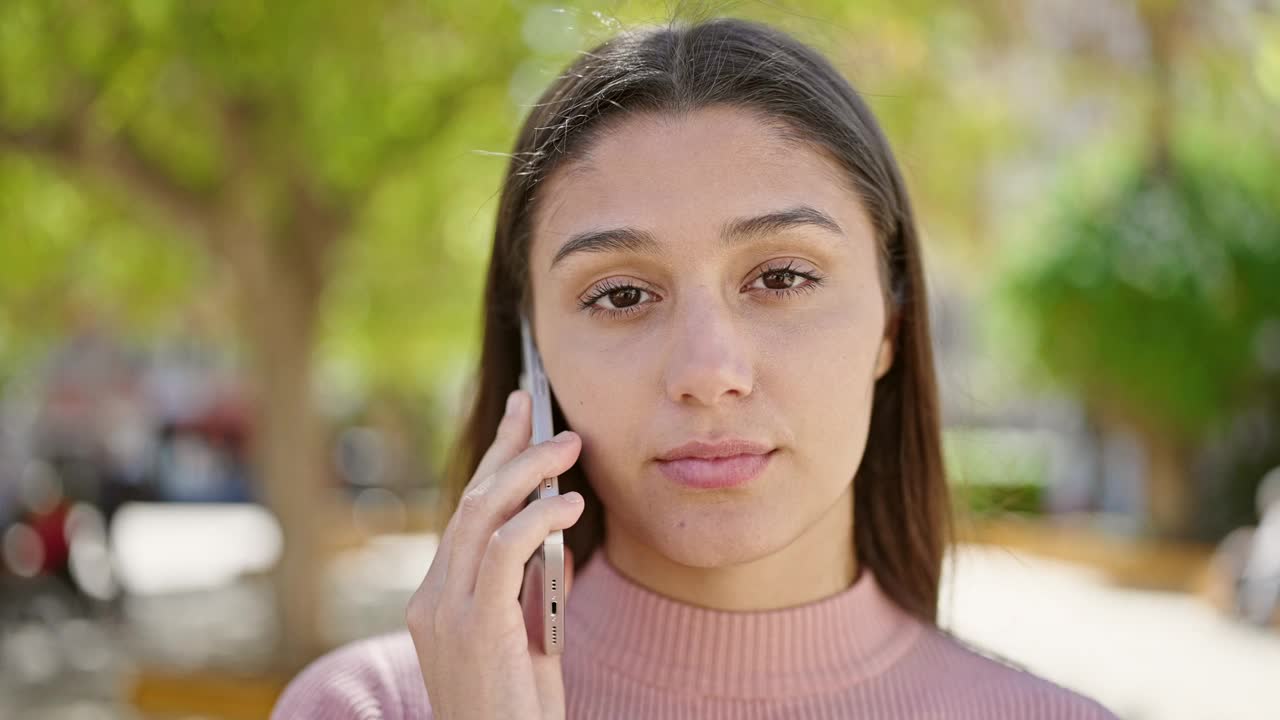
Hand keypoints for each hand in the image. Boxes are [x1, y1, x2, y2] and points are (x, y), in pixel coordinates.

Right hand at [407, 389, 582, 719]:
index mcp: (438, 600)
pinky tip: (568, 503)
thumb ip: (532, 589)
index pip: (465, 515)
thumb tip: (556, 541)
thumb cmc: (518, 711)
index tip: (519, 420)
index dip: (493, 461)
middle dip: (507, 447)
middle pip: (469, 501)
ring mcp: (445, 612)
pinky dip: (537, 516)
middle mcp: (432, 599)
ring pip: (480, 513)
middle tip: (540, 410)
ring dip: (528, 470)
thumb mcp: (527, 641)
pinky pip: (503, 548)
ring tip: (568, 446)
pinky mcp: (472, 625)